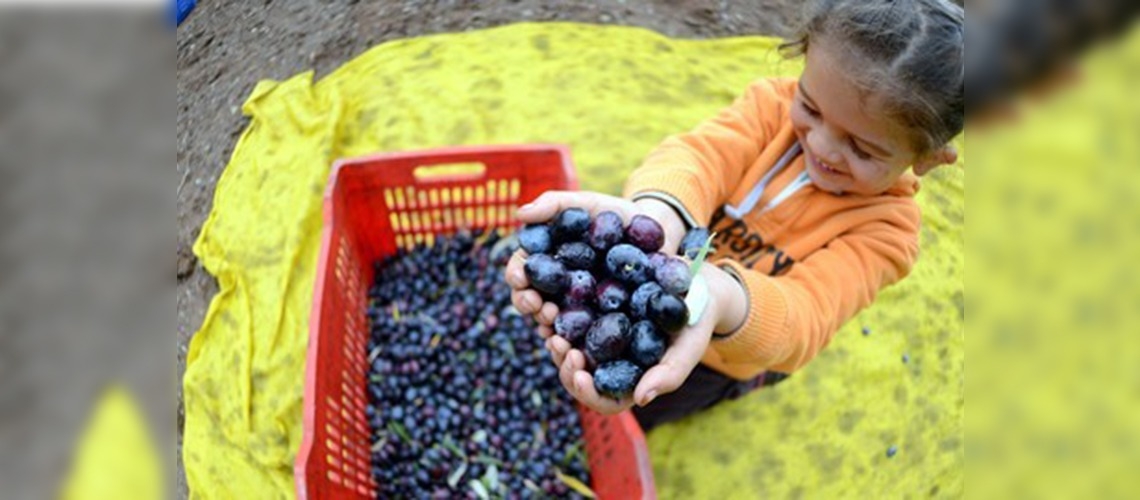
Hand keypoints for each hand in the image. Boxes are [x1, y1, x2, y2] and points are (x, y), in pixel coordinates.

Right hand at [504, 191, 685, 333]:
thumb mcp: (589, 204)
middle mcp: (555, 288)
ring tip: (555, 329)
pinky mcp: (599, 324)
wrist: (658, 234)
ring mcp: (576, 308)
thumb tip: (519, 214)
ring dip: (547, 329)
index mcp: (547, 260)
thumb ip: (555, 204)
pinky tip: (575, 350)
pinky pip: (581, 340)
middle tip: (541, 307)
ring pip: (550, 325)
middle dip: (529, 306)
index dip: (517, 277)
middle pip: (530, 302)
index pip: (522, 271)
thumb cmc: (617, 215)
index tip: (521, 279)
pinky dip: (574, 346)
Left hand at [544, 262, 745, 412]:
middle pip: (579, 377)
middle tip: (559, 345)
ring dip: (556, 341)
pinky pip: (567, 320)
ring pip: (568, 350)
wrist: (695, 281)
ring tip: (550, 322)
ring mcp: (599, 340)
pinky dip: (556, 315)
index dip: (588, 394)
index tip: (580, 376)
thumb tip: (641, 400)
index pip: (605, 401)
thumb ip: (670, 374)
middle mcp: (611, 364)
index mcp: (632, 381)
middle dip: (565, 365)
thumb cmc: (697, 320)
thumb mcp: (689, 345)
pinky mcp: (591, 313)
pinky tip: (550, 302)